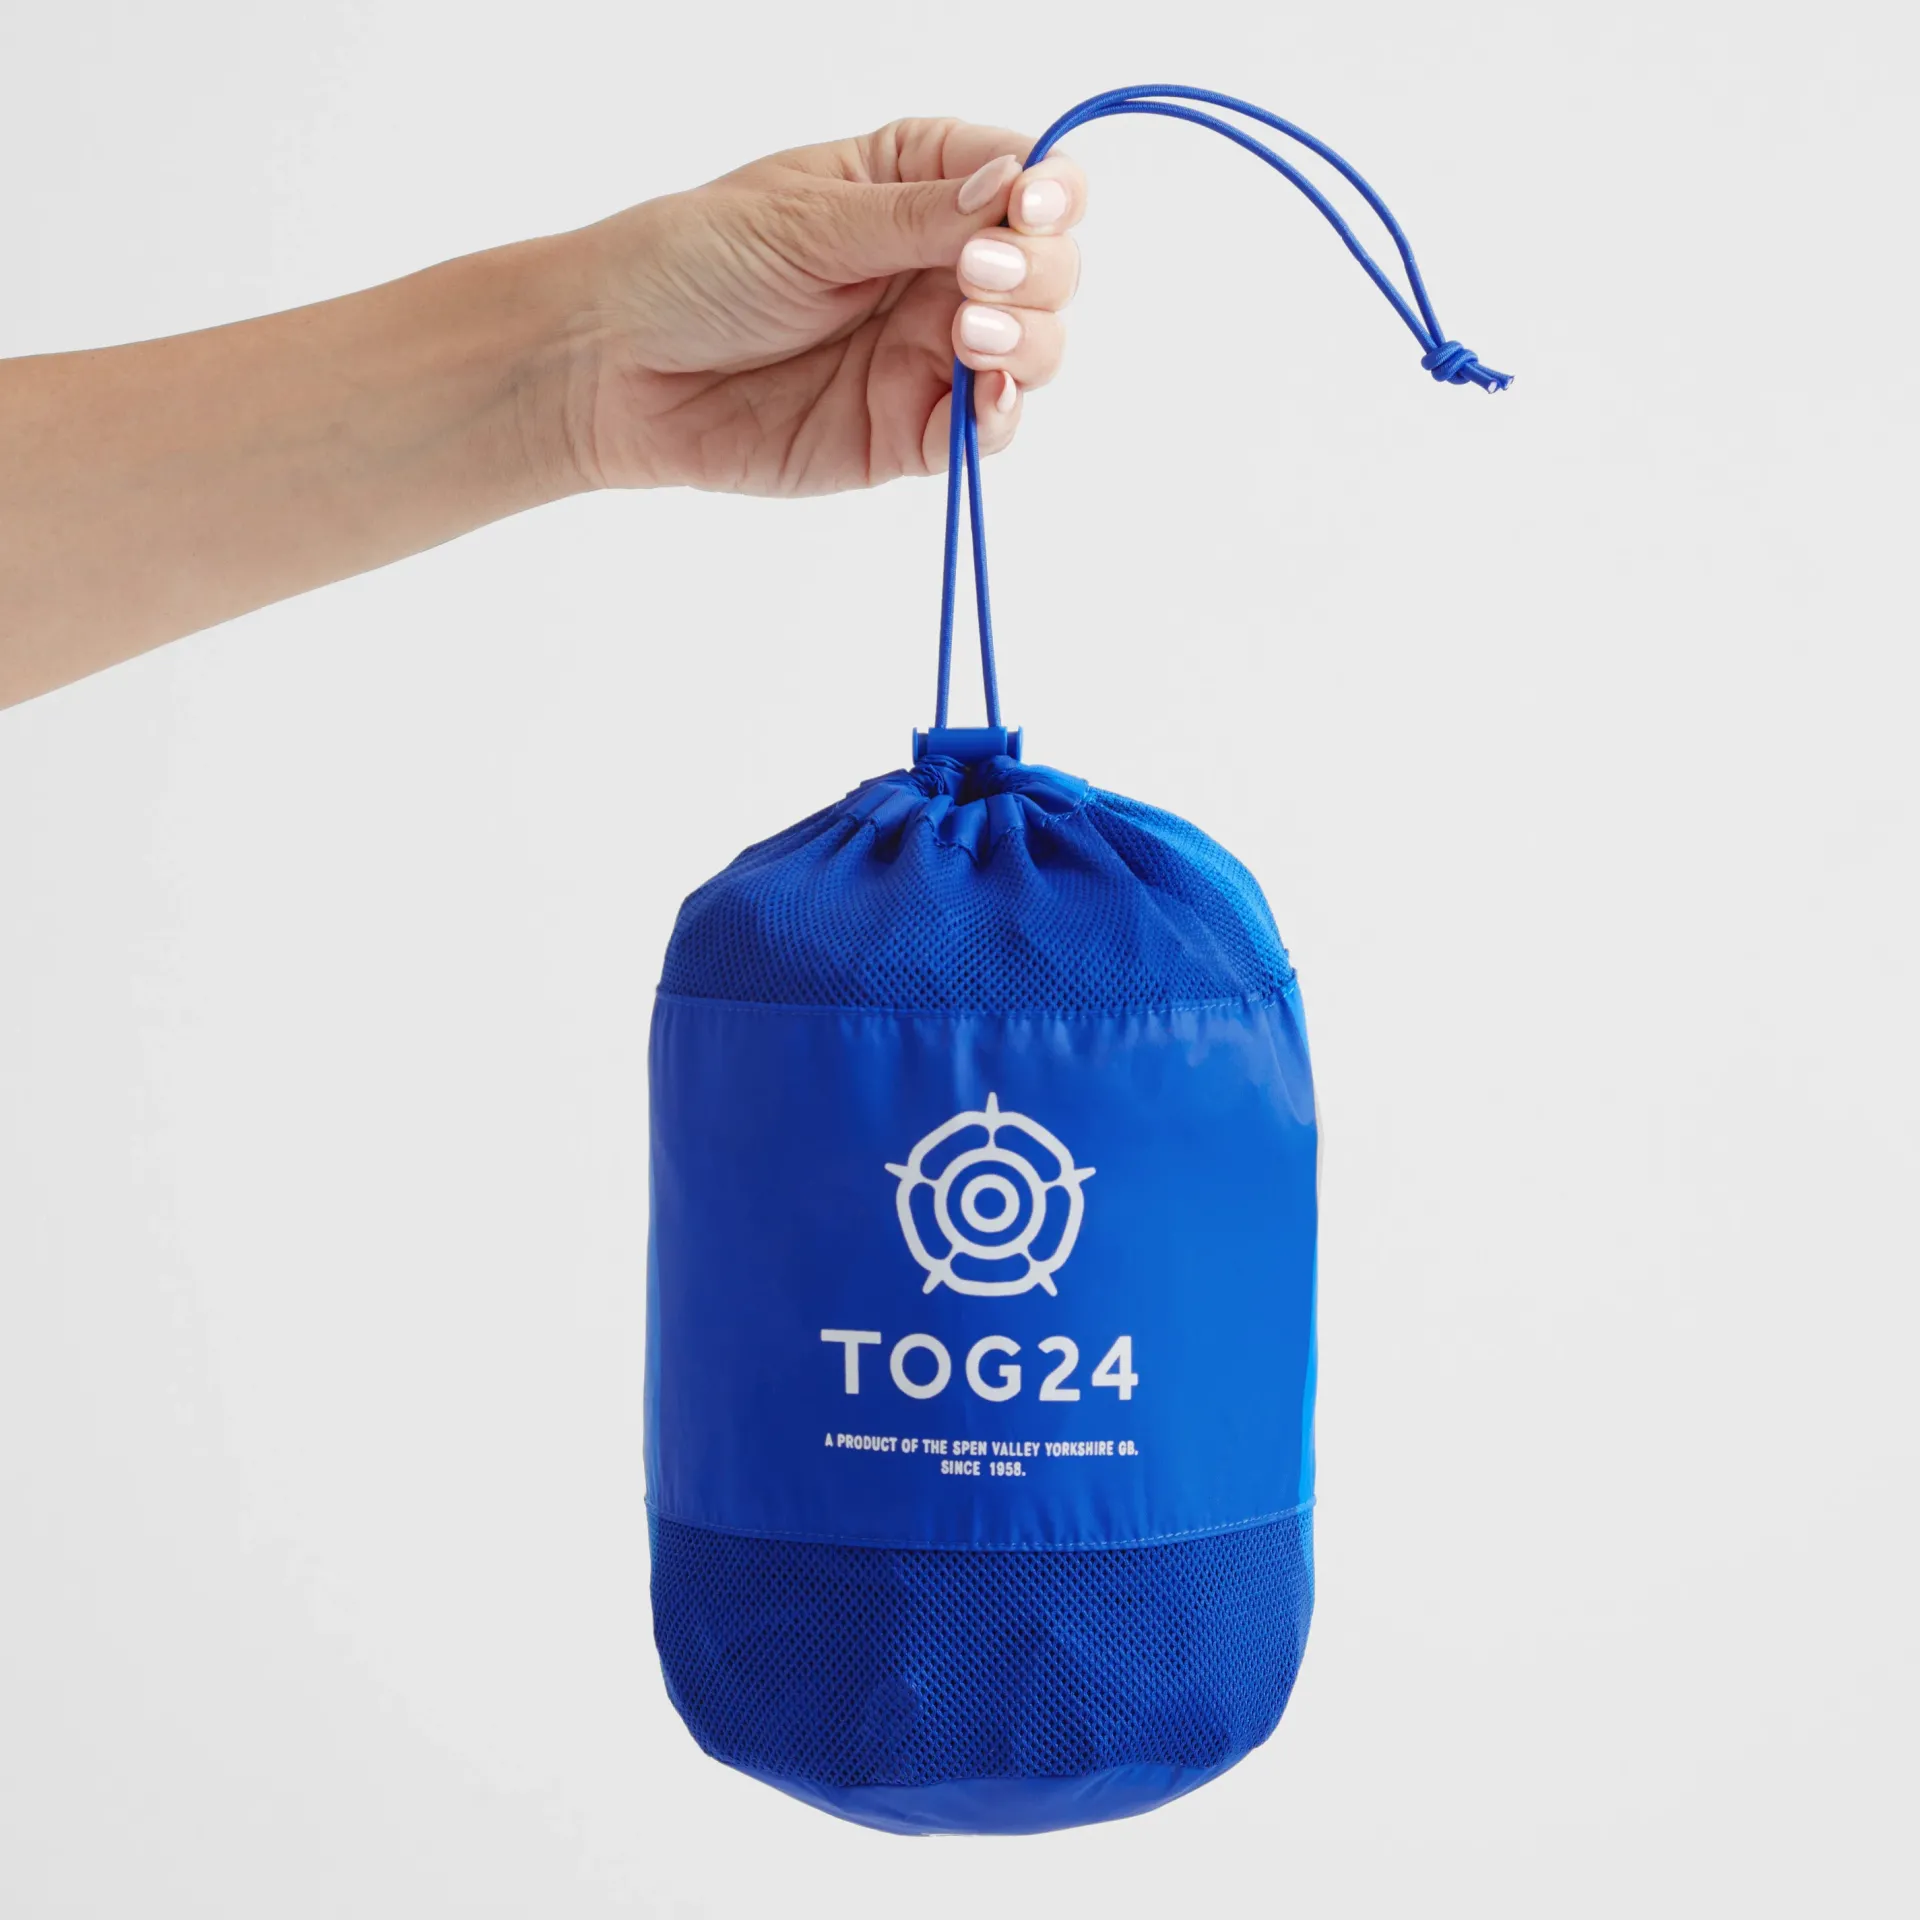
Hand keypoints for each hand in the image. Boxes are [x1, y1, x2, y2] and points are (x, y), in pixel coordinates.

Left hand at [568, 119, 1086, 494]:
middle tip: (979, 277)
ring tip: (970, 335)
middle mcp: (934, 270)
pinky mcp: (904, 432)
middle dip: (1036, 271)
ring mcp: (925, 355)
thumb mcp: (805, 220)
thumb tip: (1012, 185)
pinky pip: (978, 433)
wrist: (613, 365)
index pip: (1023, 178)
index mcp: (915, 186)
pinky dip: (997, 418)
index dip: (1047, 190)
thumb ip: (914, 216)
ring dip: (1027, 343)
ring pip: (1030, 352)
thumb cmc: (689, 265)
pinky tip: (984, 397)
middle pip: (1046, 269)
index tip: (1028, 204)